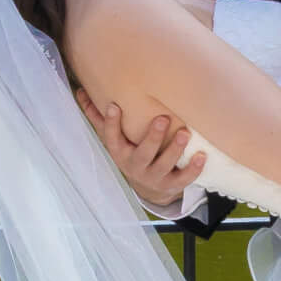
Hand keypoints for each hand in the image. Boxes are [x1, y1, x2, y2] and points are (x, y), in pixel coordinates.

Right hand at [76, 90, 206, 207]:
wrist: (148, 188)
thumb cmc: (129, 152)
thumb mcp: (114, 139)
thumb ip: (98, 117)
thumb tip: (79, 92)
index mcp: (120, 153)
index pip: (112, 138)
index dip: (111, 123)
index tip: (114, 105)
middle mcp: (135, 166)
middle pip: (143, 153)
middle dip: (153, 137)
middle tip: (162, 118)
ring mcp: (154, 177)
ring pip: (164, 165)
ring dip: (175, 150)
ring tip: (185, 132)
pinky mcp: (171, 185)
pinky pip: (183, 179)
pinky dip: (193, 169)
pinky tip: (202, 156)